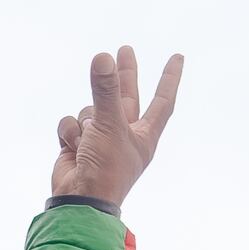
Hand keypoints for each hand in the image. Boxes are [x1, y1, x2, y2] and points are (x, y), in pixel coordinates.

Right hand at [52, 46, 183, 206]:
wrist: (79, 199)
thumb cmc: (106, 168)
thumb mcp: (109, 124)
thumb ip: (105, 90)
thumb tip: (103, 57)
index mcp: (144, 135)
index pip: (162, 100)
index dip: (169, 78)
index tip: (178, 57)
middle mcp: (125, 134)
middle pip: (125, 96)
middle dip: (123, 74)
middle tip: (125, 50)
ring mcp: (101, 138)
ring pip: (91, 109)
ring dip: (86, 120)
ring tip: (87, 140)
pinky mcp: (79, 143)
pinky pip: (72, 122)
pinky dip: (70, 132)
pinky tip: (73, 148)